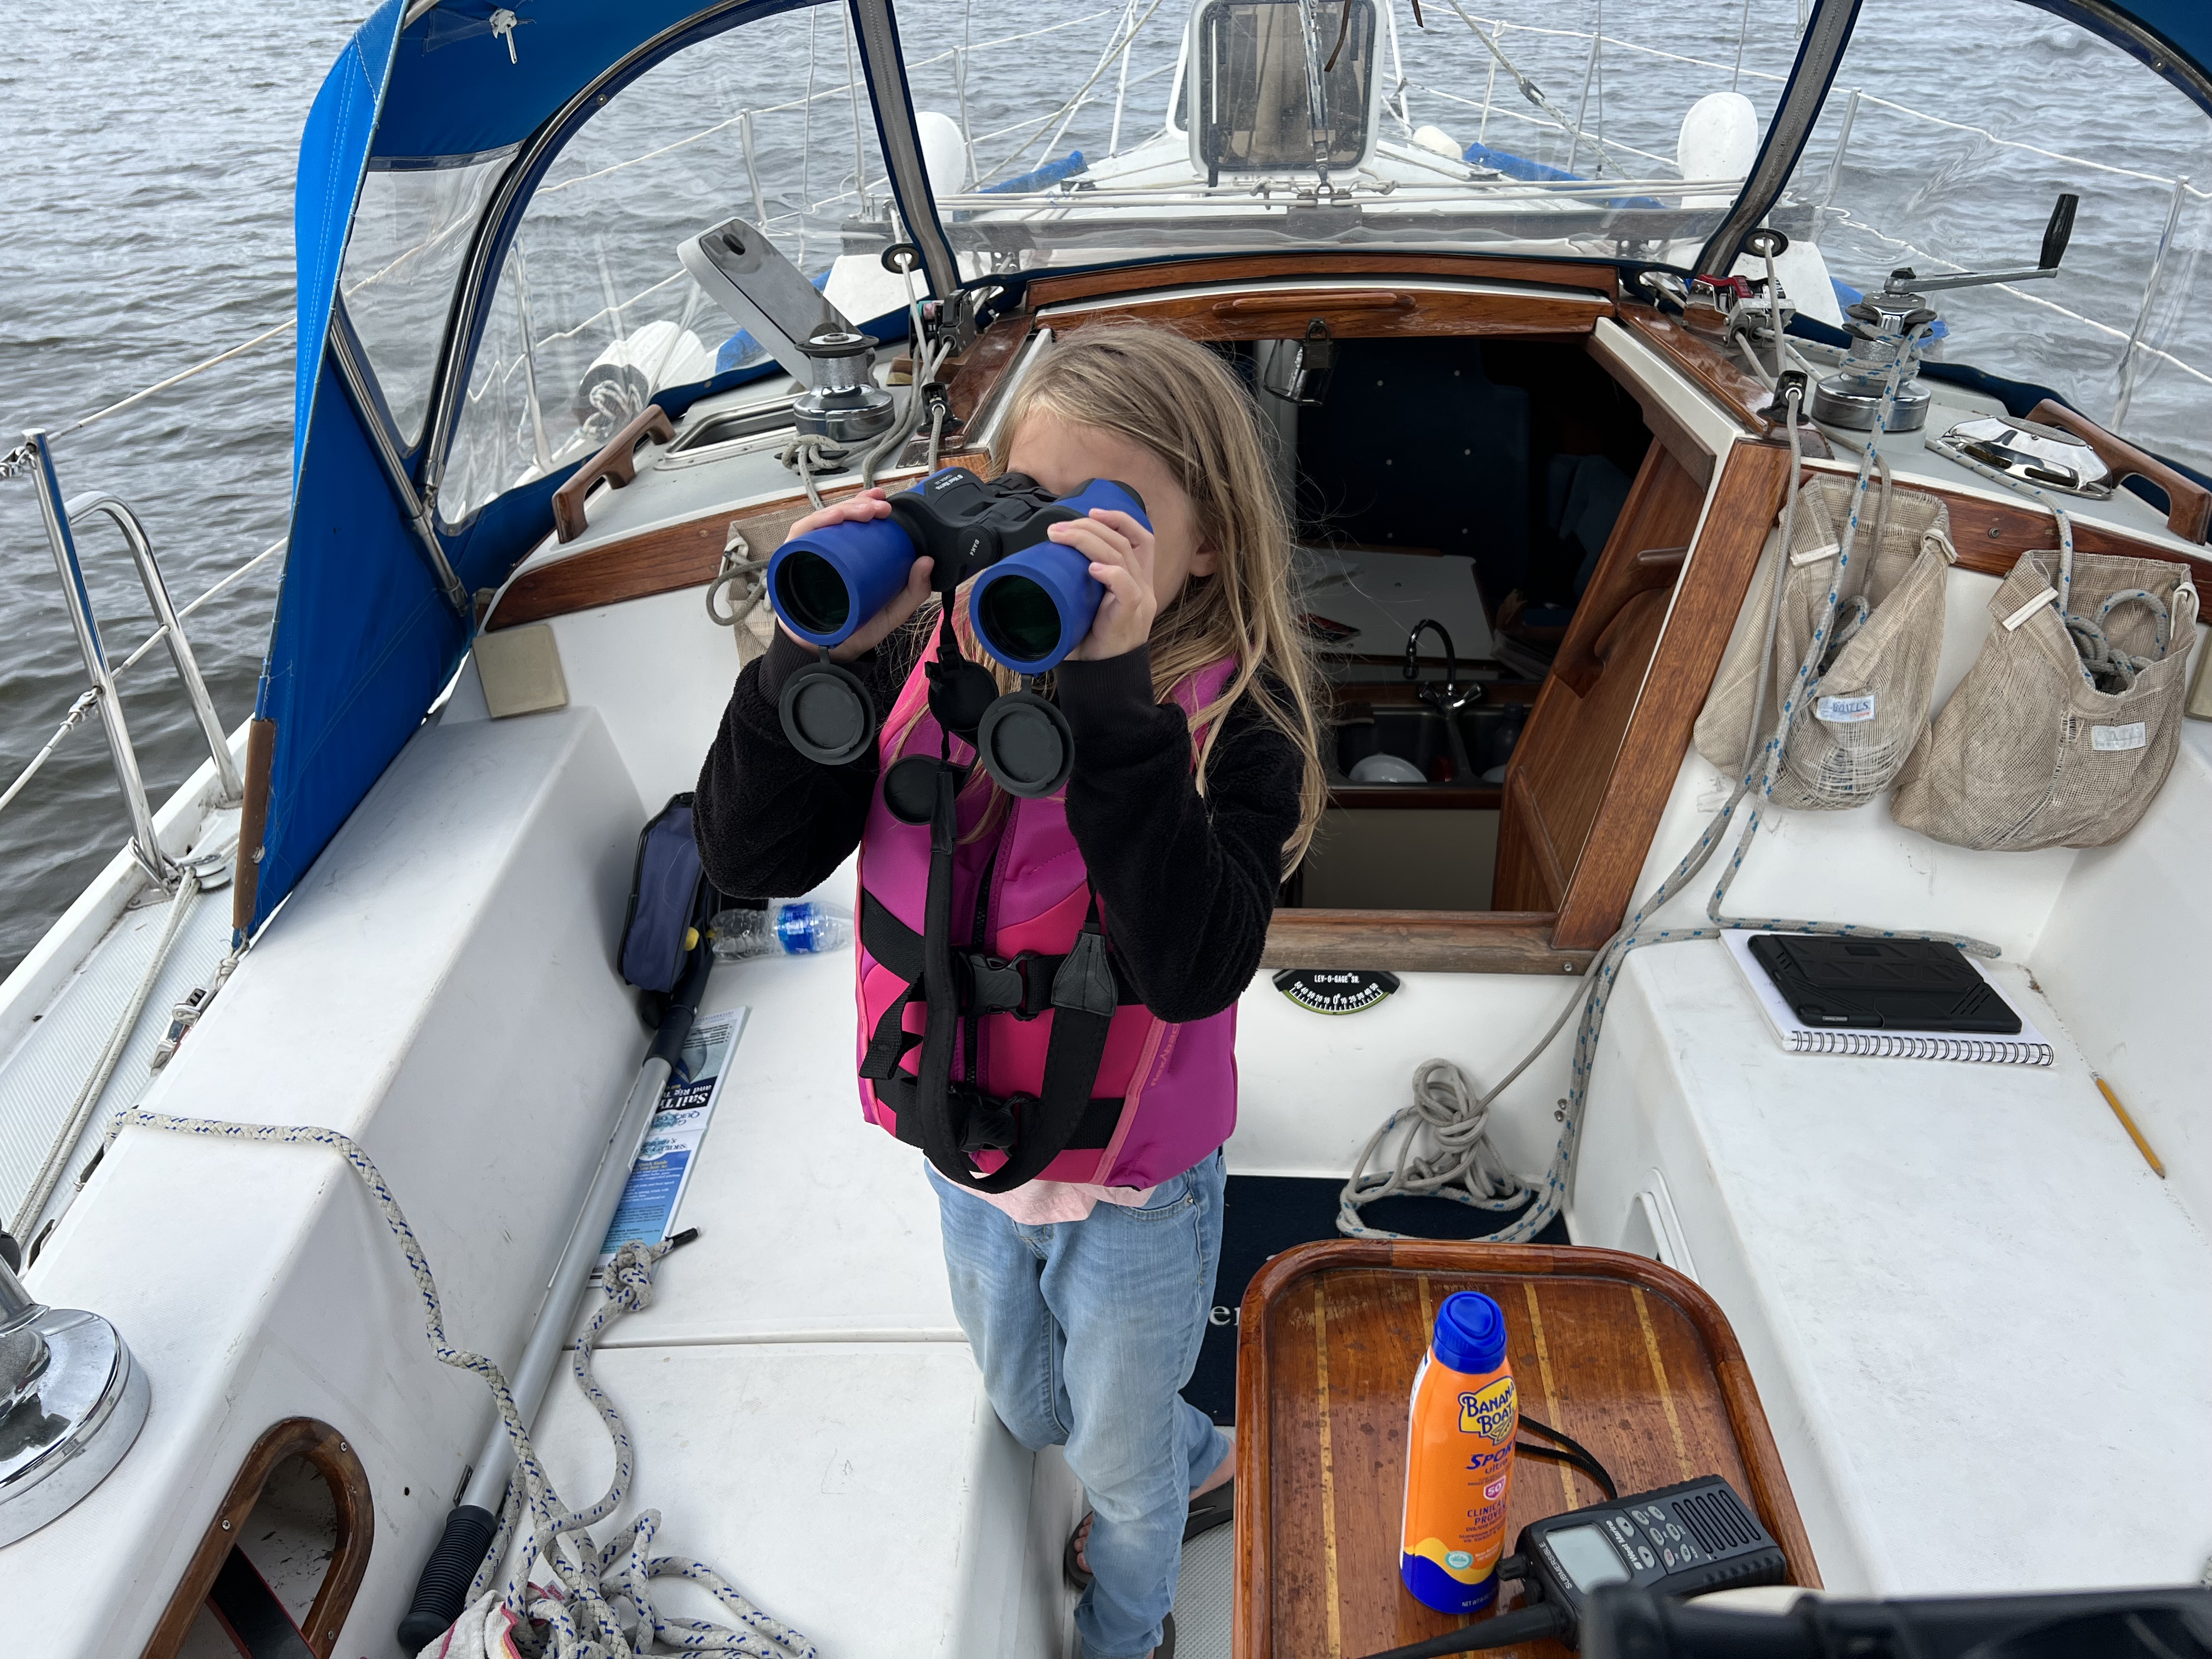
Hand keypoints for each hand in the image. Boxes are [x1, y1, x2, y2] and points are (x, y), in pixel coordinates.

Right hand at [773, 489, 933, 661]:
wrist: (826, 653)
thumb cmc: (854, 628)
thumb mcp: (891, 611)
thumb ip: (912, 592)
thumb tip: (927, 561)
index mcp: (849, 556)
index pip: (855, 523)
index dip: (867, 506)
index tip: (884, 502)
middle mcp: (828, 551)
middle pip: (839, 517)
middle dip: (859, 505)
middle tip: (879, 508)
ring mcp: (809, 555)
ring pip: (821, 521)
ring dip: (842, 510)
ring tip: (862, 512)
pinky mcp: (792, 562)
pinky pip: (800, 536)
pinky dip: (814, 524)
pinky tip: (831, 519)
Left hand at [1051, 508, 1154, 660]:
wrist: (1103, 680)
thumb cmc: (1091, 643)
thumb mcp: (1086, 607)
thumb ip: (1076, 585)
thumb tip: (1039, 566)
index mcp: (1138, 581)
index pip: (1142, 538)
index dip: (1120, 519)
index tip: (1092, 511)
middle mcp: (1144, 587)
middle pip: (1125, 542)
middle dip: (1091, 526)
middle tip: (1059, 527)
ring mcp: (1141, 601)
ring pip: (1122, 557)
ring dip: (1089, 541)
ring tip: (1060, 536)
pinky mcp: (1132, 617)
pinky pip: (1127, 589)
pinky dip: (1111, 574)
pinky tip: (1092, 569)